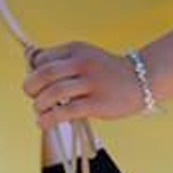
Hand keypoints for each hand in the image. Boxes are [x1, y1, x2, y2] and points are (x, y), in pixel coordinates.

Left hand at [22, 42, 144, 131]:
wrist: (141, 80)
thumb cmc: (108, 73)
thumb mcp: (86, 57)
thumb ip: (62, 62)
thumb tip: (32, 69)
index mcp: (76, 49)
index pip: (43, 58)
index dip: (33, 71)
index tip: (35, 83)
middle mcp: (82, 63)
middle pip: (45, 73)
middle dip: (31, 87)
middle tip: (31, 96)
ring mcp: (91, 84)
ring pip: (54, 93)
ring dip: (40, 104)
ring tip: (39, 111)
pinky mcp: (98, 104)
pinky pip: (67, 112)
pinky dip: (51, 118)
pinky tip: (44, 123)